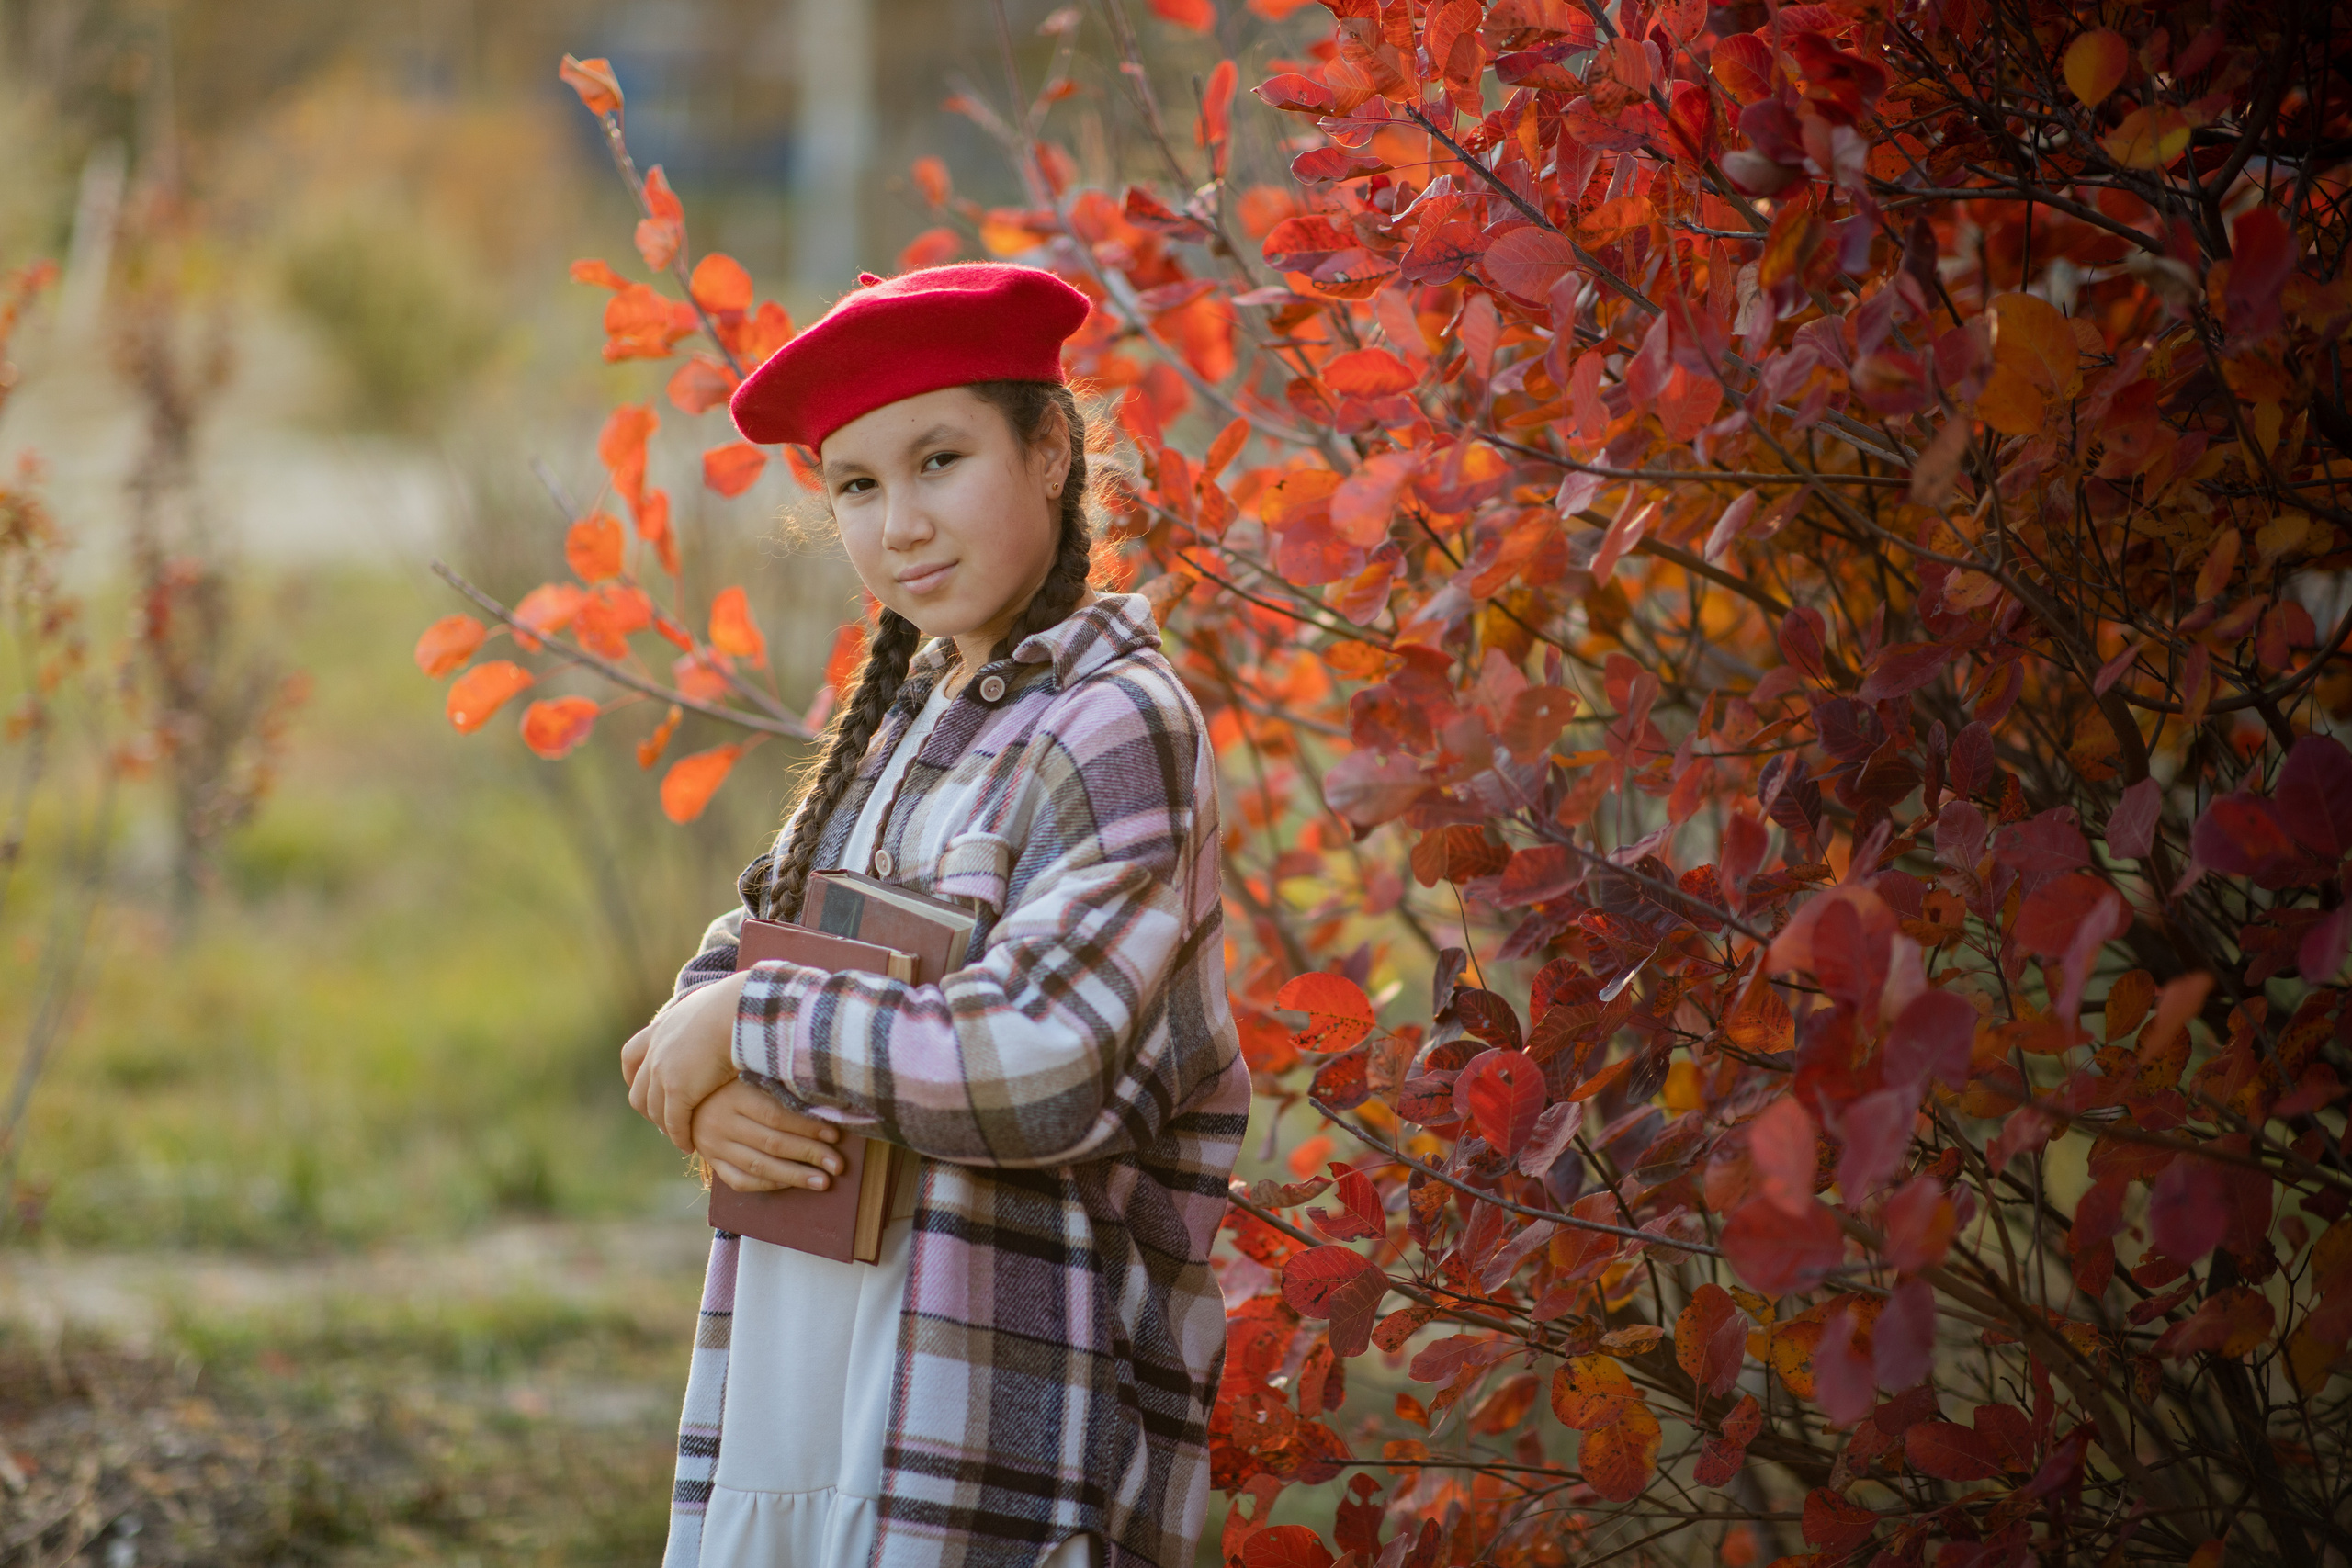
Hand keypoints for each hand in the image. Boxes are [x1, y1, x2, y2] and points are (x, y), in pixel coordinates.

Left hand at [624, 971, 750, 1150]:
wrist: (741, 1010)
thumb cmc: (738, 1006)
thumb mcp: (709, 1006)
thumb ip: (703, 1018)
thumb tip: (717, 1018)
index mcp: (660, 1028)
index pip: (631, 1057)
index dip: (636, 1078)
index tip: (646, 1090)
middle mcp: (655, 1050)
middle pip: (639, 1090)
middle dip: (650, 1109)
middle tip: (666, 1122)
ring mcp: (662, 1070)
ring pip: (654, 1111)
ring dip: (666, 1128)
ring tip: (681, 1138)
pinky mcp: (677, 1090)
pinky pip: (674, 1122)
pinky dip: (680, 1136)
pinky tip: (690, 1145)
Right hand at [693, 1079, 843, 1191]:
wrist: (688, 1096)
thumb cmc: (731, 1081)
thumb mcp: (750, 1074)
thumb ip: (779, 1087)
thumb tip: (824, 1101)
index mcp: (734, 1096)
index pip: (777, 1115)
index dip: (808, 1126)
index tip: (835, 1135)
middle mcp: (721, 1122)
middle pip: (772, 1143)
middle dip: (809, 1154)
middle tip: (837, 1164)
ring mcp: (714, 1146)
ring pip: (759, 1165)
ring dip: (795, 1176)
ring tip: (823, 1181)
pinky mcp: (712, 1162)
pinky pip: (741, 1181)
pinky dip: (769, 1184)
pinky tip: (792, 1184)